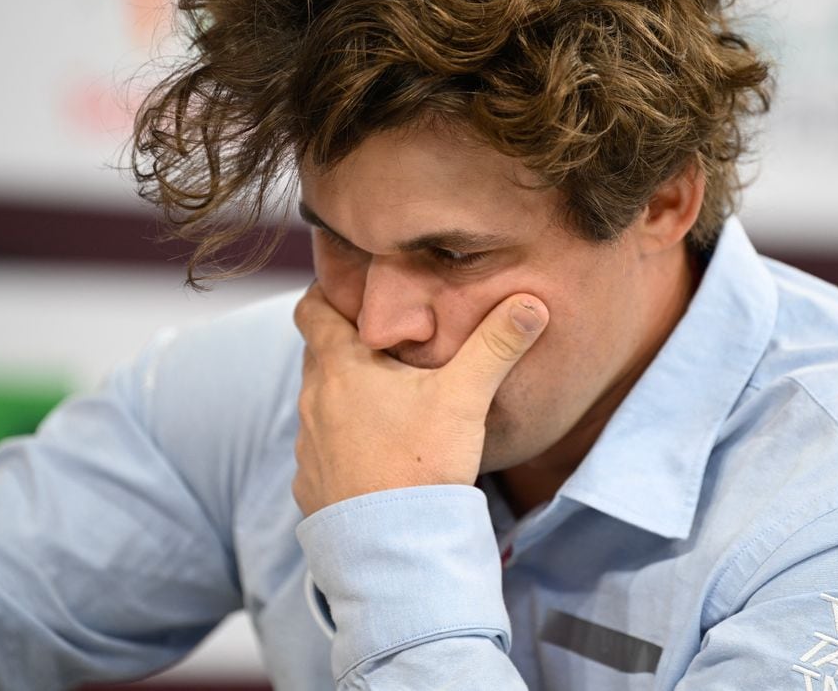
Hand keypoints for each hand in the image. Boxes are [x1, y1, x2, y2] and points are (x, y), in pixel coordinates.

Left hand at [292, 282, 547, 515]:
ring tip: (384, 398)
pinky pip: (320, 449)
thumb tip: (530, 303)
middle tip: (383, 339)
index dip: (326, 293)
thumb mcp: (464, 397)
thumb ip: (495, 345)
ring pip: (319, 402)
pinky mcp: (310, 484)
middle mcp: (312, 400)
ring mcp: (307, 445)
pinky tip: (374, 452)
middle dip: (344, 343)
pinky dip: (341, 441)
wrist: (392, 546)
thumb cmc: (421, 463)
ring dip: (343, 394)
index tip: (354, 291)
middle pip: (317, 354)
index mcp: (339, 366)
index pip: (311, 309)